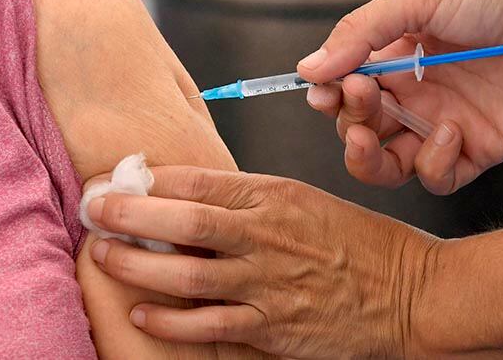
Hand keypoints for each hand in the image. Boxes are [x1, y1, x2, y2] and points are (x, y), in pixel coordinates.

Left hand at [86, 166, 437, 358]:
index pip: (198, 177)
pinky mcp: (274, 326)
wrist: (410, 290)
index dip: (148, 176)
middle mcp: (267, 234)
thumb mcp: (300, 199)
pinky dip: (171, 320)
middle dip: (129, 212)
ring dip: (138, 263)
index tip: (115, 176)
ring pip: (188, 272)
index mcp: (273, 194)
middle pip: (185, 219)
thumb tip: (181, 192)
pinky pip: (210, 324)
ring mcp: (269, 282)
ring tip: (103, 254)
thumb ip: (245, 197)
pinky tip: (143, 312)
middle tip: (92, 207)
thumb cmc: (353, 241)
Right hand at [297, 0, 502, 193]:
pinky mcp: (477, 151)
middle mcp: (413, 94)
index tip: (324, 92)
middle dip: (347, 120)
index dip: (327, 96)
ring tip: (368, 139)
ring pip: (386, 165)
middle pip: (357, 129)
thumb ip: (359, 34)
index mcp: (393, 58)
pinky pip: (436, 178)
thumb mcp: (415, 0)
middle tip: (361, 96)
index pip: (342, 88)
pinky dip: (431, 163)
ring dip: (367, 159)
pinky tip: (450, 130)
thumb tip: (307, 69)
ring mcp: (441, 125)